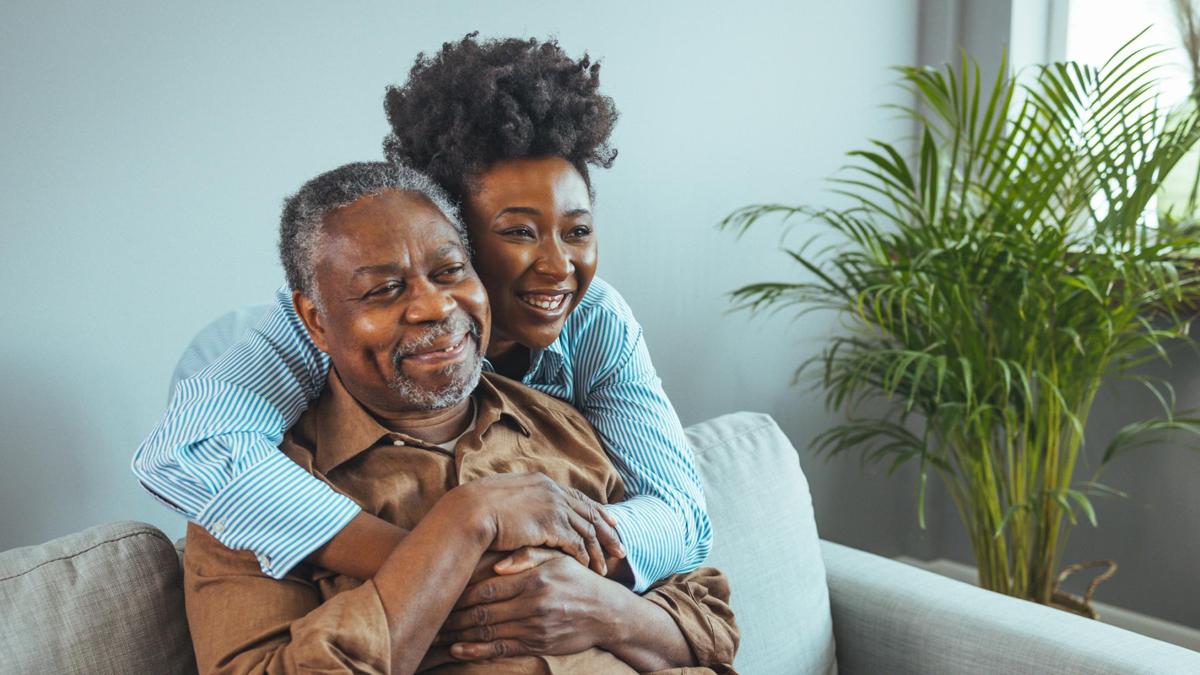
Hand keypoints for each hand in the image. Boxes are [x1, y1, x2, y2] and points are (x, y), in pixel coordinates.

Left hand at [437, 555, 629, 659]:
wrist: (606, 612)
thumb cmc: (577, 580)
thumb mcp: (557, 558)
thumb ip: (528, 555)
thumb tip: (497, 562)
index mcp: (533, 578)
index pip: (487, 587)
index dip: (460, 591)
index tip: (441, 591)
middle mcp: (532, 603)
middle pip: (481, 611)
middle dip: (453, 616)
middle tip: (431, 615)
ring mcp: (534, 627)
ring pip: (488, 631)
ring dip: (459, 635)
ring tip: (436, 634)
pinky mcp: (537, 645)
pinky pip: (501, 649)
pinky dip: (476, 651)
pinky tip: (458, 650)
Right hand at [457, 473, 623, 574]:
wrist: (470, 512)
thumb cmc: (477, 508)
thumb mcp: (503, 497)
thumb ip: (521, 501)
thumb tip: (521, 509)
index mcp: (543, 482)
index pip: (578, 497)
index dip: (597, 511)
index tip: (611, 522)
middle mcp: (553, 492)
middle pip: (590, 513)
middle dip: (608, 533)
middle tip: (621, 548)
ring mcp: (554, 507)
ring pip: (587, 530)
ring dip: (598, 550)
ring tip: (606, 568)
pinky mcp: (551, 525)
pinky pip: (576, 543)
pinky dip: (584, 556)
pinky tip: (588, 568)